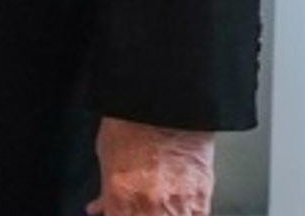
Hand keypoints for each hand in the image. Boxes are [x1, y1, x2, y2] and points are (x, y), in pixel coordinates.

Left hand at [88, 118, 213, 215]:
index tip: (117, 210)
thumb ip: (105, 189)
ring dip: (161, 214)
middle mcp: (151, 208)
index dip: (115, 215)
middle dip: (138, 214)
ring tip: (156, 204)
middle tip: (136, 205)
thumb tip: (100, 207)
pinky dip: (184, 213)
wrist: (166, 100)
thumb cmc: (131, 120)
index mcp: (121, 197)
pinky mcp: (204, 199)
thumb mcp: (106, 153)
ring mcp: (180, 206)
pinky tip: (175, 206)